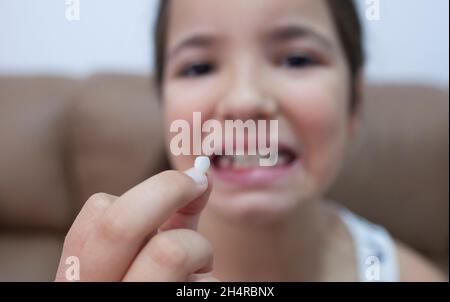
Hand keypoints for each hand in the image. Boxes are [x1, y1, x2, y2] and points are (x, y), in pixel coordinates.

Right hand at [55, 167, 217, 280]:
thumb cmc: (166, 284)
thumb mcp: (158, 253)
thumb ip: (173, 216)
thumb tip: (200, 175)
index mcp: (83, 273)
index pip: (99, 213)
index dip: (149, 189)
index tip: (187, 183)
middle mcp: (97, 293)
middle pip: (119, 224)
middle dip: (169, 189)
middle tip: (198, 184)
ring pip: (170, 250)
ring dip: (199, 247)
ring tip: (200, 265)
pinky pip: (202, 282)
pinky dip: (209, 278)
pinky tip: (197, 289)